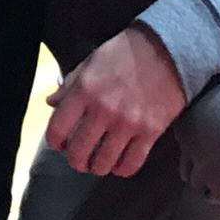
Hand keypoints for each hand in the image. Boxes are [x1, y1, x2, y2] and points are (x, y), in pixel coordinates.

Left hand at [45, 26, 187, 177]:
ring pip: (103, 164)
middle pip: (78, 153)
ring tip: (99, 162)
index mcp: (85, 90)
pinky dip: (122, 169)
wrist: (168, 50)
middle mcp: (103, 110)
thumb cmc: (126, 53)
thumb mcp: (91, 62)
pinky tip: (119, 162)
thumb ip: (69, 85)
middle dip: (76, 160)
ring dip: (97, 167)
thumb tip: (51, 103)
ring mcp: (128, 123)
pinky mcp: (150, 132)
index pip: (57, 129)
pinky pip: (130, 164)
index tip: (60, 144)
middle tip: (80, 157)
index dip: (54, 142)